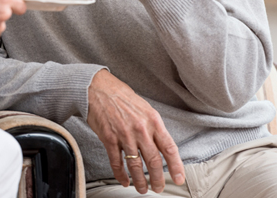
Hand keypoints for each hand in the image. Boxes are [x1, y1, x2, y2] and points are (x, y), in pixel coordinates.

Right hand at [87, 70, 185, 193]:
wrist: (97, 88)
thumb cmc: (120, 96)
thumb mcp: (144, 107)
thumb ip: (153, 126)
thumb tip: (161, 145)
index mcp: (153, 120)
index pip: (169, 148)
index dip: (176, 166)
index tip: (179, 178)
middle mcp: (140, 129)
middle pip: (154, 161)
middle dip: (158, 179)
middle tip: (158, 188)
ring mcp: (124, 135)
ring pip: (135, 166)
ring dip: (140, 181)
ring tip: (142, 188)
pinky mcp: (109, 139)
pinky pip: (116, 162)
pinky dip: (121, 174)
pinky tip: (124, 180)